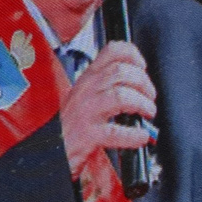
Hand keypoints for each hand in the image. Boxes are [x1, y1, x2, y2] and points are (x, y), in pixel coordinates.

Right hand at [60, 43, 155, 183]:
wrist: (52, 149)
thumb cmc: (71, 124)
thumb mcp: (84, 95)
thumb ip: (105, 84)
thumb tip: (136, 80)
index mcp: (88, 78)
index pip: (111, 51)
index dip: (133, 55)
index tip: (142, 67)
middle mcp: (86, 90)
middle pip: (120, 72)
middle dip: (143, 82)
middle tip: (149, 96)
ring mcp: (86, 112)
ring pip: (120, 95)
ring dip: (141, 103)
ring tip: (147, 112)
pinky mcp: (87, 134)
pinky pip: (116, 131)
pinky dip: (134, 134)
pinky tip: (140, 136)